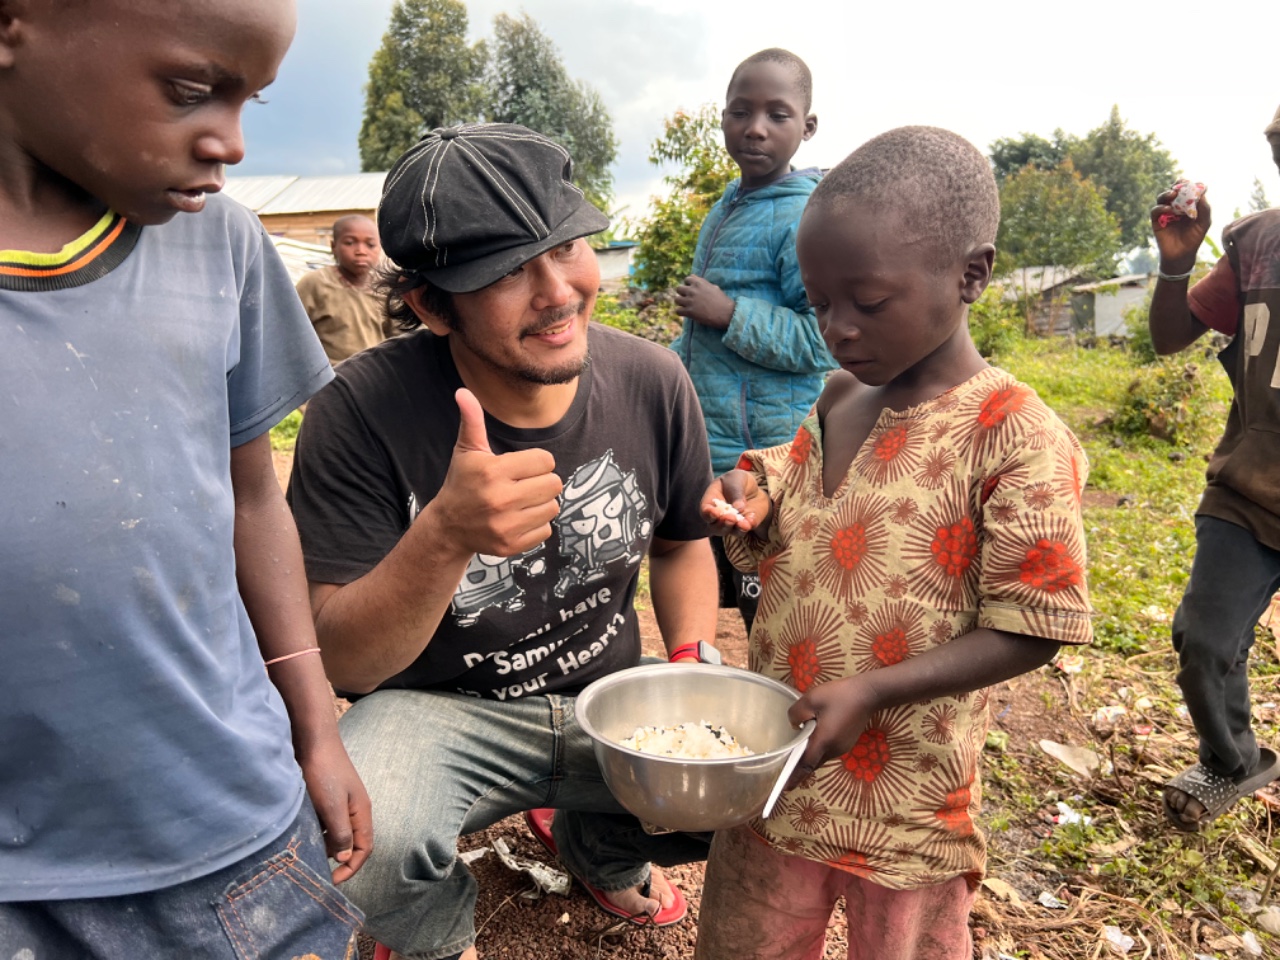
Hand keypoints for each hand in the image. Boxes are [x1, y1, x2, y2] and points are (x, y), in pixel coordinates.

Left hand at [296, 734, 372, 882]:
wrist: (312, 741)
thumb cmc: (324, 772)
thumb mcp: (333, 807)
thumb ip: (341, 834)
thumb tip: (345, 858)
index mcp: (361, 812)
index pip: (364, 848)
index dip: (351, 868)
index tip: (332, 880)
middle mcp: (353, 810)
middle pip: (350, 843)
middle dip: (336, 859)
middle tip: (315, 867)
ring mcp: (340, 803)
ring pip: (336, 833)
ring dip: (324, 845)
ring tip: (305, 850)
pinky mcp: (326, 797)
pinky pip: (325, 822)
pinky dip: (316, 831)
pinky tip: (301, 832)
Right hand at [428, 388, 562, 557]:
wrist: (448, 527)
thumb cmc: (462, 483)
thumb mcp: (467, 451)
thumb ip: (472, 421)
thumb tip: (463, 392)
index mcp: (493, 472)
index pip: (545, 461)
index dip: (536, 462)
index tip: (520, 467)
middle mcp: (500, 499)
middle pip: (554, 484)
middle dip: (542, 482)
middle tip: (524, 485)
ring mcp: (506, 525)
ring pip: (553, 507)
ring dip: (541, 503)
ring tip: (521, 501)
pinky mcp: (511, 545)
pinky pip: (546, 530)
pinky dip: (536, 525)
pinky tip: (518, 519)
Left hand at [674, 276, 734, 328]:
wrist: (726, 313)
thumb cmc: (722, 301)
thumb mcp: (714, 287)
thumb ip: (704, 284)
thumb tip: (698, 282)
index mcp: (699, 283)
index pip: (687, 279)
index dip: (688, 284)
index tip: (691, 289)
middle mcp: (692, 290)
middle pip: (678, 288)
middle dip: (682, 293)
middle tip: (688, 298)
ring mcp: (690, 301)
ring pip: (676, 299)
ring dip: (680, 303)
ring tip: (686, 306)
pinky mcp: (689, 312)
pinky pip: (677, 311)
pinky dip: (681, 312)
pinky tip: (686, 313)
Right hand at [701, 470, 770, 533]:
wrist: (752, 488)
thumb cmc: (736, 481)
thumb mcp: (735, 479)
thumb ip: (736, 492)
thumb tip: (739, 507)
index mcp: (710, 503)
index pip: (705, 511)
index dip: (708, 514)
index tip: (715, 513)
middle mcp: (717, 517)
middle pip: (715, 527)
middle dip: (722, 524)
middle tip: (730, 518)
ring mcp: (730, 524)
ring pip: (729, 532)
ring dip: (735, 529)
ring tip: (742, 524)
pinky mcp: (743, 527)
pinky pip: (744, 530)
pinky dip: (747, 527)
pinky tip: (751, 520)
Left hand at [784, 676, 878, 788]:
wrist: (868, 694)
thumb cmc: (839, 696)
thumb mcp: (811, 699)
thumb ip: (796, 713)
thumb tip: (794, 725)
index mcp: (824, 741)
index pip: (806, 765)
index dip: (795, 777)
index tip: (785, 788)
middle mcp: (834, 750)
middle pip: (813, 762)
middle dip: (799, 767)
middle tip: (784, 767)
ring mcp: (842, 747)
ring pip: (821, 755)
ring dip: (810, 754)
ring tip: (796, 748)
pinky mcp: (846, 742)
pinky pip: (828, 750)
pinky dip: (818, 748)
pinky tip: (813, 736)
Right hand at [1151, 187, 1211, 273]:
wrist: (1182, 255)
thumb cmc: (1194, 239)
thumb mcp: (1204, 222)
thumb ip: (1204, 208)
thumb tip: (1201, 192)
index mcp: (1187, 205)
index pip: (1186, 190)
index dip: (1187, 184)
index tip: (1189, 182)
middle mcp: (1175, 207)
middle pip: (1173, 191)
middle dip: (1176, 187)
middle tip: (1179, 186)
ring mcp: (1165, 213)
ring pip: (1162, 198)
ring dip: (1166, 194)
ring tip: (1172, 195)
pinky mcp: (1156, 221)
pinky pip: (1155, 211)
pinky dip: (1161, 208)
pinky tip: (1168, 210)